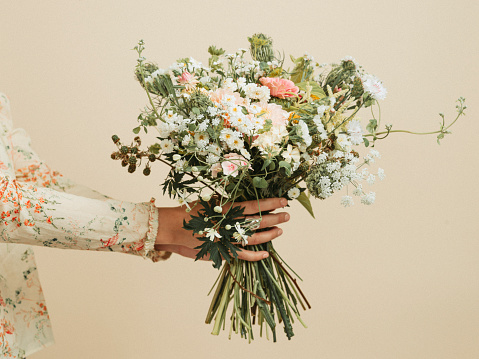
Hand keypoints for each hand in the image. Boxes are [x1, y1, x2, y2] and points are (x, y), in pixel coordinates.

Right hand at [154, 198, 289, 260]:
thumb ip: (224, 204)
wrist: (171, 228)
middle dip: (274, 218)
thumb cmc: (189, 214)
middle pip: (257, 221)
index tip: (282, 201)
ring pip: (253, 237)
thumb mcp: (208, 203)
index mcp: (225, 209)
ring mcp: (226, 239)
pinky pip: (242, 255)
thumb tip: (239, 200)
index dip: (269, 203)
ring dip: (269, 234)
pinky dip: (255, 255)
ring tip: (280, 230)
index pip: (253, 205)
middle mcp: (228, 224)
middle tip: (287, 215)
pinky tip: (267, 253)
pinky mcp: (222, 251)